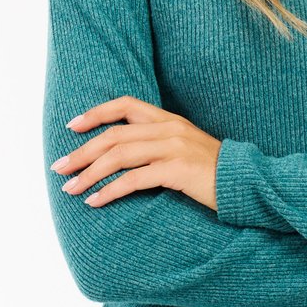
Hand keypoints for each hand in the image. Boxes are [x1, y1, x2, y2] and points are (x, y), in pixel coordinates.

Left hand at [50, 97, 222, 211]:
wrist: (248, 183)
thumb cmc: (215, 172)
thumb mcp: (187, 148)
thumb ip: (160, 144)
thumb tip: (126, 156)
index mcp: (170, 120)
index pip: (126, 104)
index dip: (96, 113)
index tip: (71, 126)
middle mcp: (169, 129)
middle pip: (114, 135)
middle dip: (81, 151)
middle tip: (58, 167)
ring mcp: (173, 148)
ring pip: (118, 156)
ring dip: (89, 173)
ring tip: (70, 188)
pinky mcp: (177, 170)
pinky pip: (133, 179)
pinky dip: (109, 191)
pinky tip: (95, 201)